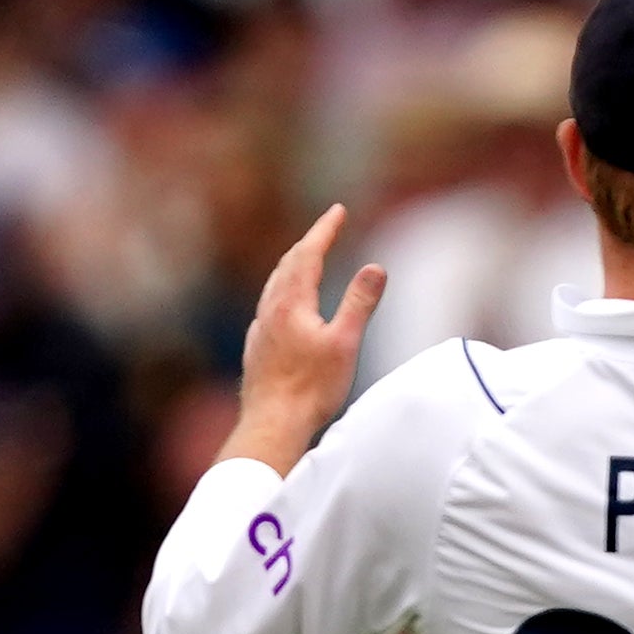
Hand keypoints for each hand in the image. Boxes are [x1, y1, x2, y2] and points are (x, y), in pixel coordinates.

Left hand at [226, 205, 383, 472]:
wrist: (272, 424)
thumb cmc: (311, 389)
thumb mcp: (344, 344)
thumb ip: (359, 303)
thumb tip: (376, 267)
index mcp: (292, 302)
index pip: (309, 253)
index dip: (325, 230)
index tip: (338, 210)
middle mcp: (270, 309)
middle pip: (289, 264)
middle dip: (310, 242)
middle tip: (326, 229)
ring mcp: (260, 328)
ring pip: (275, 284)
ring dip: (292, 265)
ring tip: (304, 258)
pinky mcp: (256, 348)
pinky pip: (268, 307)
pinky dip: (282, 292)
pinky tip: (282, 305)